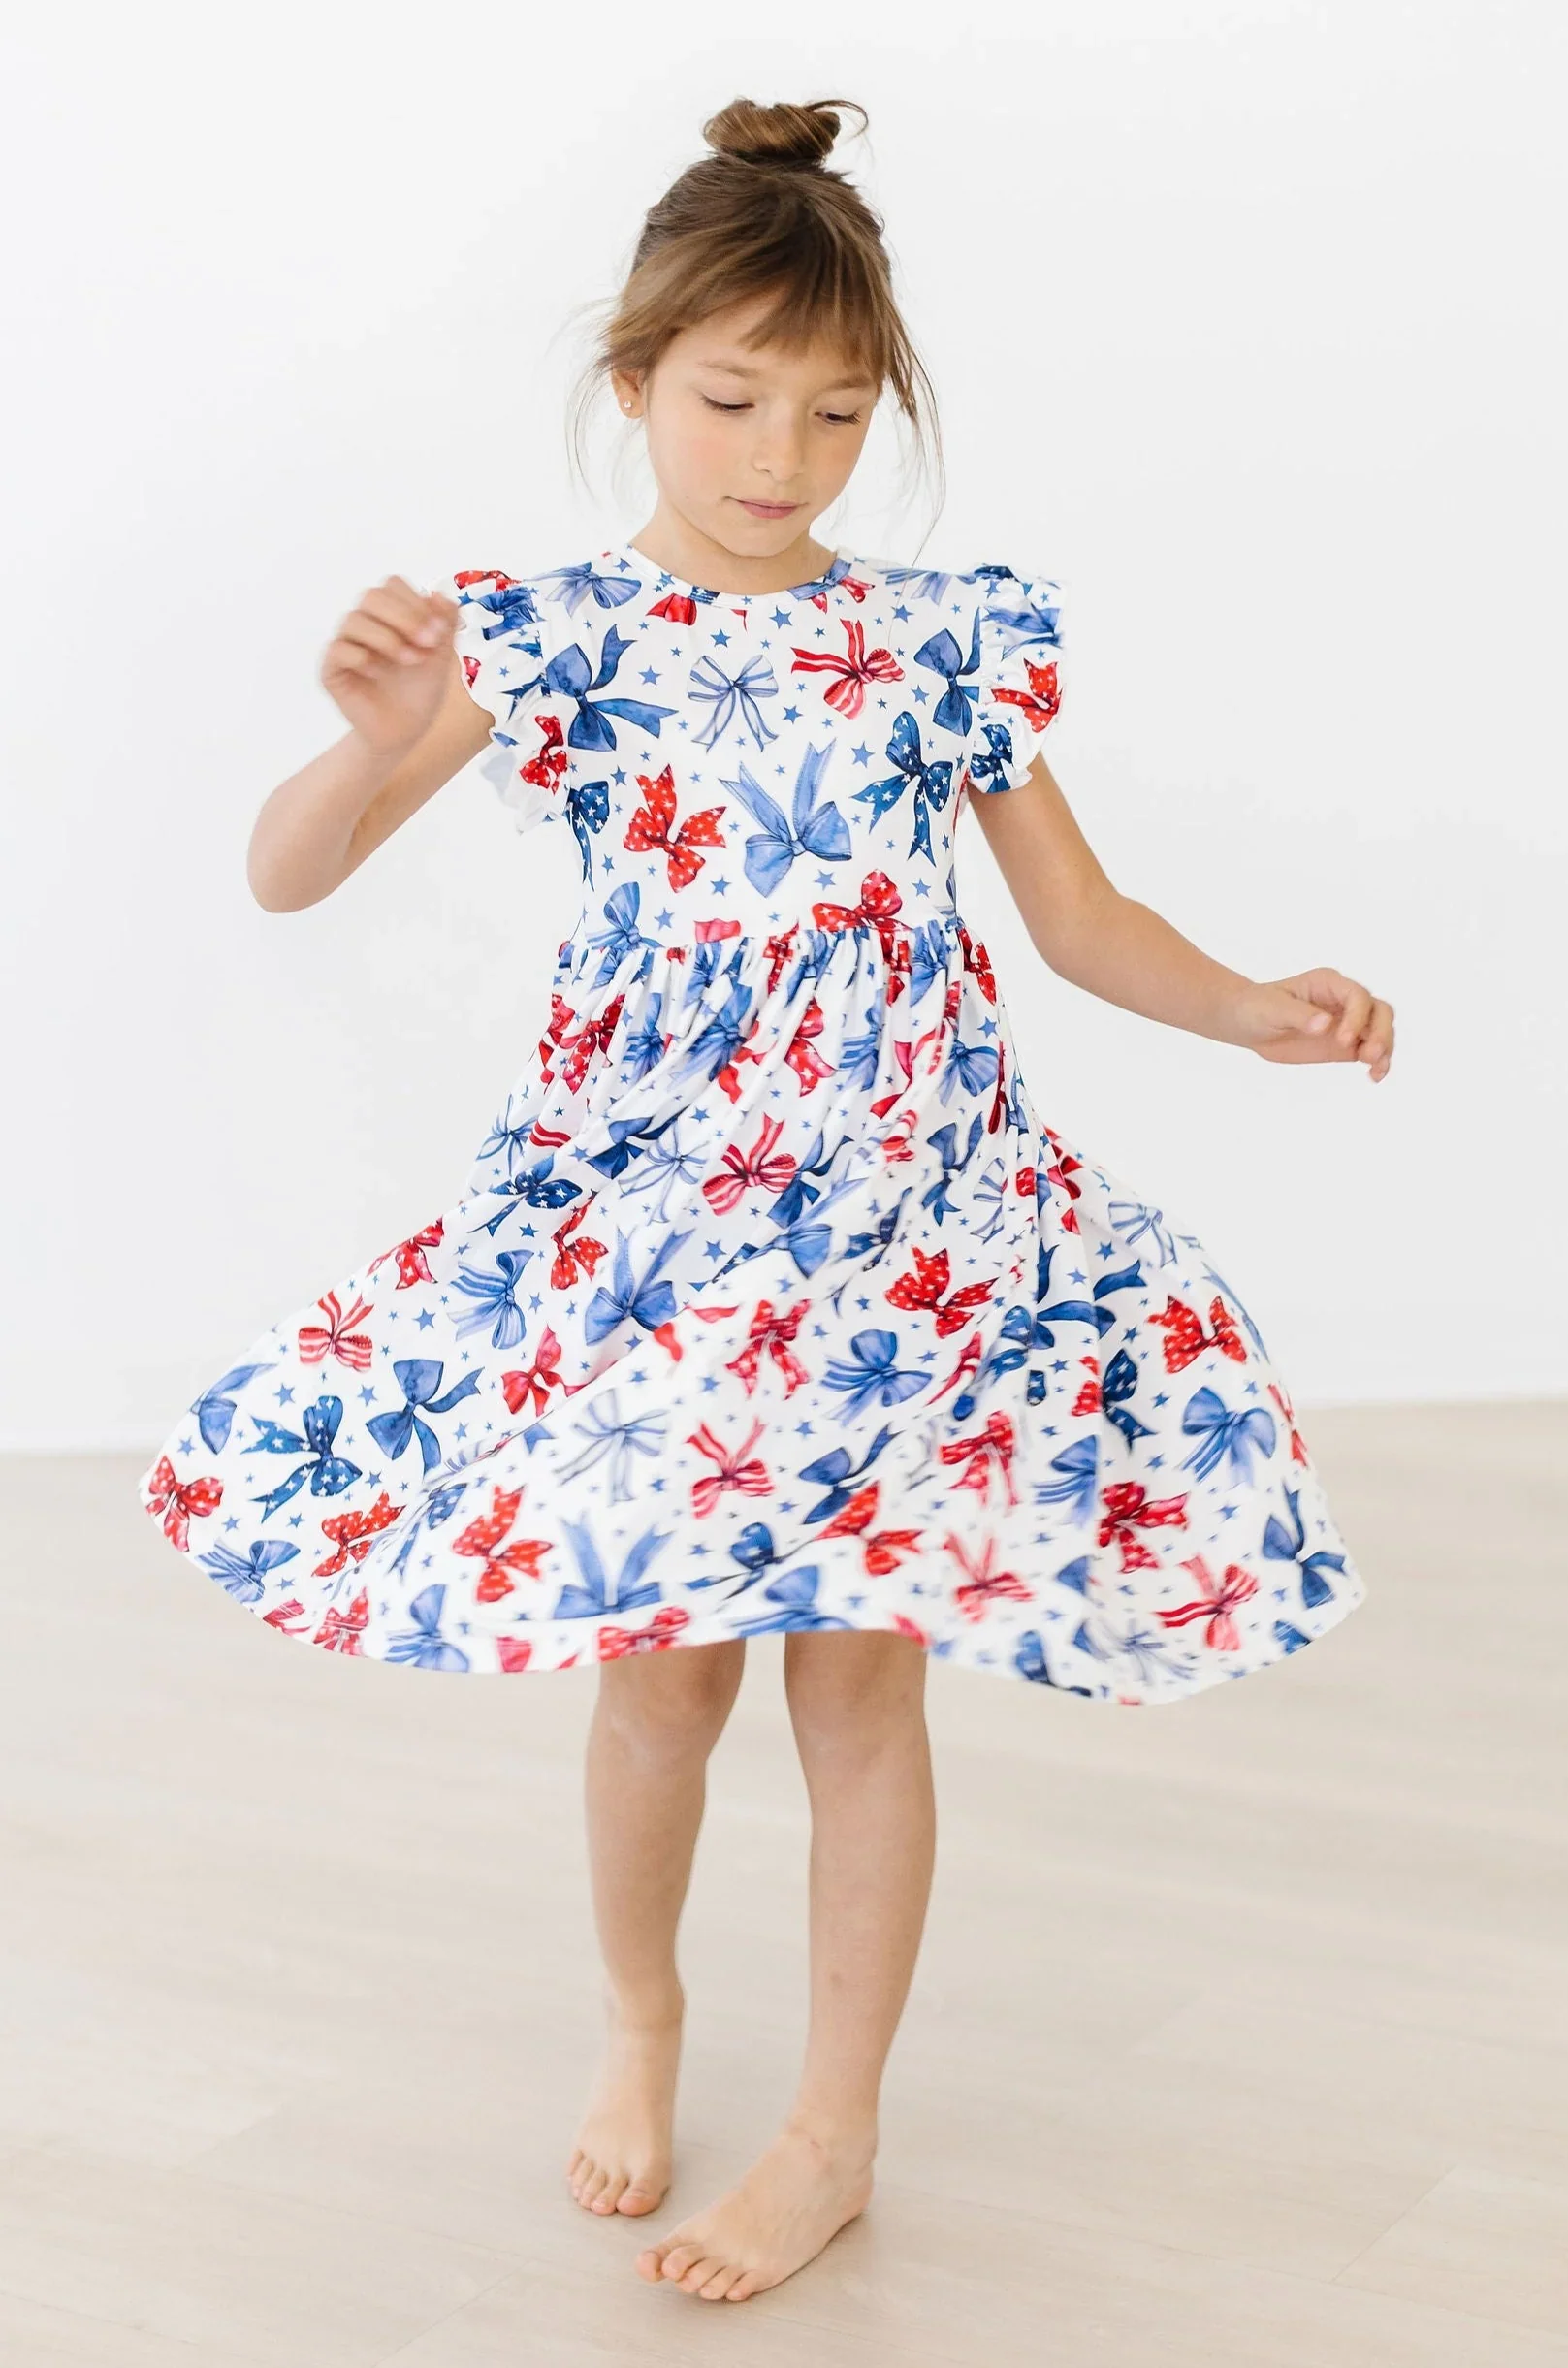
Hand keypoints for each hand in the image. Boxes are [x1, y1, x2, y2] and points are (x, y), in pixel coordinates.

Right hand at [321, 576, 461, 755]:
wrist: (405, 732)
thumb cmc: (420, 692)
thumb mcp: (442, 656)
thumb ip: (445, 624)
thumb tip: (439, 594)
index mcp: (390, 615)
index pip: (393, 586)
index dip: (416, 603)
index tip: (439, 632)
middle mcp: (366, 624)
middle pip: (372, 596)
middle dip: (404, 617)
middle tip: (428, 644)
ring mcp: (346, 644)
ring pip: (354, 620)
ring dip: (387, 639)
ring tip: (411, 661)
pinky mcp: (332, 669)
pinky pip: (338, 649)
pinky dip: (362, 658)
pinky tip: (378, 674)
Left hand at [1232, 968, 1394, 1081]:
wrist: (1247, 1023)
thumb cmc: (1257, 1007)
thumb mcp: (1273, 1008)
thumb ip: (1300, 1015)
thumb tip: (1326, 1024)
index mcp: (1329, 983)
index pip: (1357, 996)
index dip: (1357, 1017)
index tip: (1342, 1039)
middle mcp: (1344, 1001)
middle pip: (1379, 1011)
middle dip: (1380, 1032)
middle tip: (1369, 1055)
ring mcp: (1347, 1023)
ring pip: (1380, 1031)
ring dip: (1383, 1049)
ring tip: (1376, 1069)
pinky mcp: (1344, 1045)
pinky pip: (1369, 1051)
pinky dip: (1377, 1063)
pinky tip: (1374, 1076)